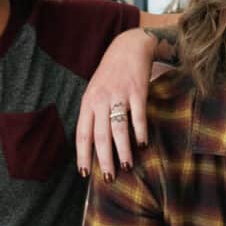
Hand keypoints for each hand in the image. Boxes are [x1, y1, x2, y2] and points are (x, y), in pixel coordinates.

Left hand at [76, 27, 155, 177]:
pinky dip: (140, 132)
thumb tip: (93, 142)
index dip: (83, 154)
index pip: (82, 133)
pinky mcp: (137, 91)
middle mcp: (101, 100)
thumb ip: (94, 112)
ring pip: (118, 129)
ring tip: (127, 166)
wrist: (129, 47)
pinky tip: (143, 144)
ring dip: (122, 150)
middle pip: (100, 135)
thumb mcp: (96, 90)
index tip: (85, 173)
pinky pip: (138, 116)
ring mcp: (119, 95)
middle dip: (104, 159)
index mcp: (88, 102)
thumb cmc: (112, 73)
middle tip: (108, 177)